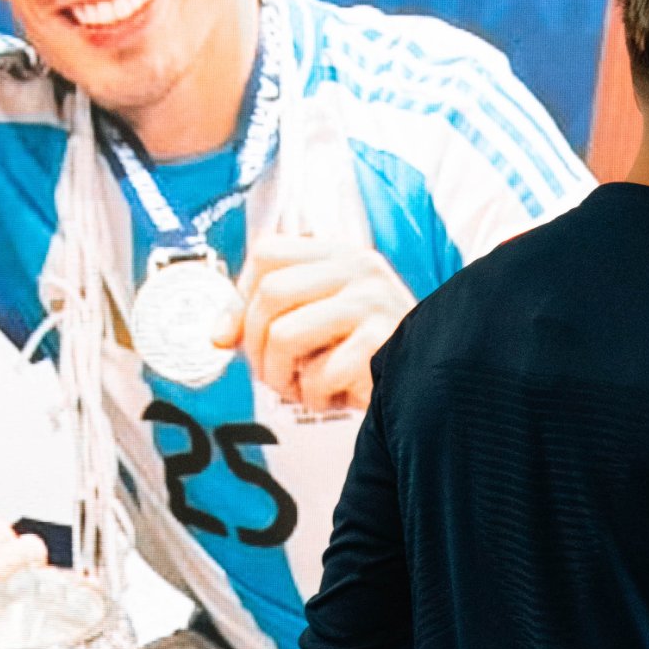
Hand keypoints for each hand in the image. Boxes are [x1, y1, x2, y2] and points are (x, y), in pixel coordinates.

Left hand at [235, 231, 414, 413]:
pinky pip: (319, 372)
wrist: (430, 383)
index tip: (241, 332)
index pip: (267, 252)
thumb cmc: (370, 355)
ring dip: (279, 375)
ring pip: (284, 334)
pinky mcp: (383, 342)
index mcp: (341, 255)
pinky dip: (316, 396)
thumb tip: (218, 336)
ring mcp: (373, 303)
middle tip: (270, 371)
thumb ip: (271, 319)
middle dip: (254, 343)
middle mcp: (359, 269)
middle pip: (269, 292)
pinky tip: (334, 396)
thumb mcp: (320, 323)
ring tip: (300, 387)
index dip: (241, 295)